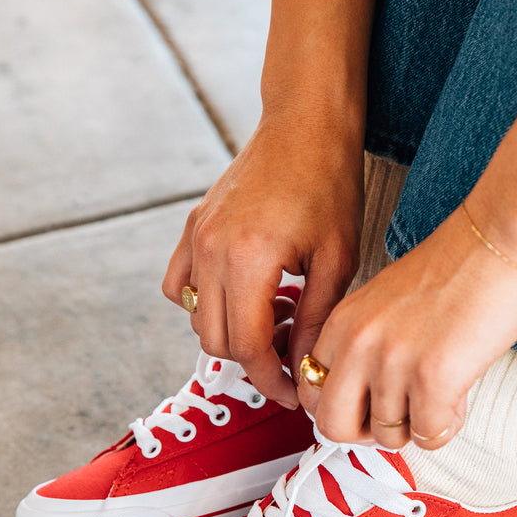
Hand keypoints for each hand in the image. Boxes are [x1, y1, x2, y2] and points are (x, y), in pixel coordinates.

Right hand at [163, 118, 362, 406]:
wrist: (305, 125)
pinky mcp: (193, 226)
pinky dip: (204, 302)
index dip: (271, 379)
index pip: (245, 347)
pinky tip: (243, 296)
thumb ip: (313, 319)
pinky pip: (181, 285)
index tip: (295, 391)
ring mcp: (195, 237)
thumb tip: (304, 368)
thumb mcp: (336, 259)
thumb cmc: (329, 183)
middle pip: (216, 339)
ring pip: (197, 317)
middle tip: (291, 354)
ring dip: (232, 332)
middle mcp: (210, 250)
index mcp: (248, 259)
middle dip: (254, 360)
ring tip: (276, 319)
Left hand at [299, 205, 516, 447]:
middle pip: (332, 426)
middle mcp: (358, 343)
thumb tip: (364, 399)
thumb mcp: (385, 303)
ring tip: (441, 393)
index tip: (365, 407)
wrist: (501, 241)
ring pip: (387, 437)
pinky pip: (428, 436)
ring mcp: (392, 363)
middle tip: (397, 417)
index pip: (310, 390)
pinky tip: (459, 395)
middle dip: (366, 433)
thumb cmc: (458, 267)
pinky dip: (446, 426)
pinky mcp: (432, 379)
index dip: (341, 408)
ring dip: (418, 425)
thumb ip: (366, 346)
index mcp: (342, 321)